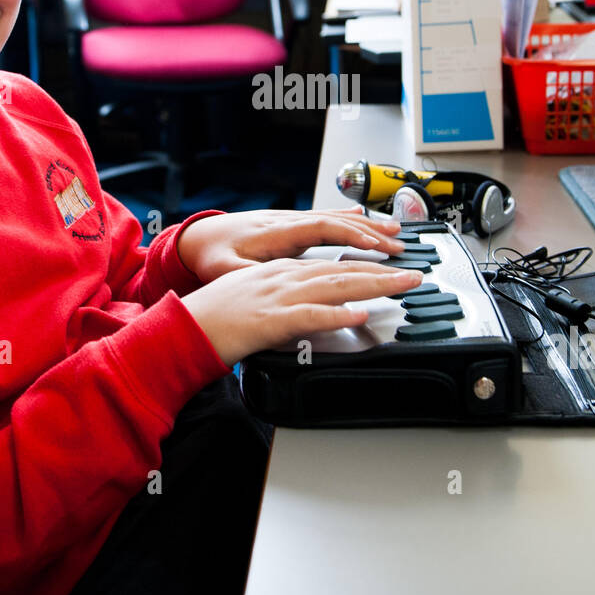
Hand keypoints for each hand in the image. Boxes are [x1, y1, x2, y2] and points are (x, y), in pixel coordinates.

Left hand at [176, 207, 406, 283]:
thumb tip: (263, 282)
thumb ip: (246, 275)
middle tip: (400, 244)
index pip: (322, 229)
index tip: (374, 246)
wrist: (199, 237)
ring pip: (337, 217)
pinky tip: (365, 218)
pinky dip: (350, 219)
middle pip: (338, 221)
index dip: (350, 236)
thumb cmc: (212, 254)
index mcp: (276, 233)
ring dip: (367, 225)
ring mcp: (292, 221)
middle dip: (371, 231)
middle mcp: (288, 222)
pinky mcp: (292, 225)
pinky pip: (328, 219)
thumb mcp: (223, 269)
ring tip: (395, 232)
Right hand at [181, 257, 423, 366]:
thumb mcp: (255, 300)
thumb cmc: (213, 319)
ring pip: (334, 286)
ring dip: (373, 285)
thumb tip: (314, 310)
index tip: (393, 268)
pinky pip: (308, 316)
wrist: (180, 328)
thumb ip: (285, 301)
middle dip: (382, 272)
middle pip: (341, 271)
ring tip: (401, 285)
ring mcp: (277, 297)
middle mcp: (283, 278)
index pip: (332, 265)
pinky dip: (335, 314)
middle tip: (414, 273)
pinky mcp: (269, 321)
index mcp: (280, 272)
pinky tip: (357, 314)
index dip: (367, 266)